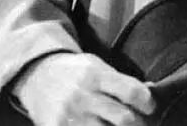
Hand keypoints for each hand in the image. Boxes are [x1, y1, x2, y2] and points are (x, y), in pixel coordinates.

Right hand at [12, 51, 154, 125]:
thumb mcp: (98, 66)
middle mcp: (84, 97)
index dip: (147, 102)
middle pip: (124, 119)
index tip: (150, 107)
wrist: (36, 77)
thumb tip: (150, 90)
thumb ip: (121, 80)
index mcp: (97, 76)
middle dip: (139, 124)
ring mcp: (70, 116)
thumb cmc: (74, 71)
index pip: (132, 92)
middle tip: (142, 123)